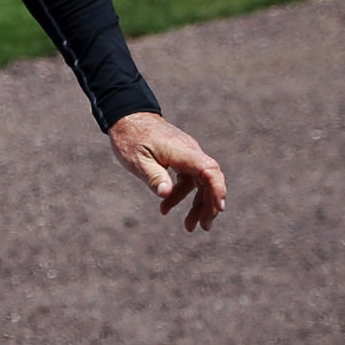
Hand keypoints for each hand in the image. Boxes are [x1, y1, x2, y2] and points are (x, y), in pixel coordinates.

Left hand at [107, 112, 227, 231]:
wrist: (126, 117)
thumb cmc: (131, 138)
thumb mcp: (138, 160)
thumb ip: (153, 176)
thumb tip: (166, 193)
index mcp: (183, 152)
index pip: (209, 170)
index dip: (217, 190)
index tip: (218, 209)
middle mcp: (190, 152)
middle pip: (209, 180)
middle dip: (209, 205)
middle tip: (204, 227)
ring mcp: (186, 155)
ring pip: (199, 182)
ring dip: (196, 204)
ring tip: (189, 227)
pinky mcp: (180, 158)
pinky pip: (187, 178)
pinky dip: (180, 194)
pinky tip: (166, 208)